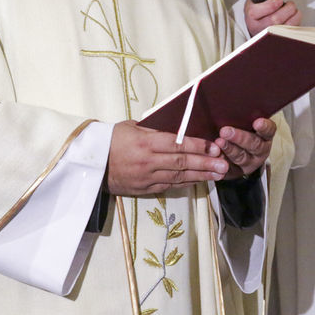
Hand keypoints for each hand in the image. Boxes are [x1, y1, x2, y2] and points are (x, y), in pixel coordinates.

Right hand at [107, 121, 229, 195]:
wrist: (90, 164)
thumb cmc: (110, 139)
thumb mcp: (130, 127)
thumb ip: (153, 128)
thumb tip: (178, 126)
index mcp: (144, 143)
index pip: (176, 144)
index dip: (197, 146)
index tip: (214, 147)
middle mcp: (147, 162)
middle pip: (181, 163)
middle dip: (205, 164)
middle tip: (224, 164)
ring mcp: (146, 177)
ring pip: (178, 176)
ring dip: (201, 176)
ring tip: (219, 174)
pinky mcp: (144, 189)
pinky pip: (169, 186)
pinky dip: (186, 183)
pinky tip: (199, 181)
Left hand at [213, 116, 275, 178]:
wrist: (235, 154)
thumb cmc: (239, 129)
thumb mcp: (243, 121)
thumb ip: (241, 113)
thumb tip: (229, 94)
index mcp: (264, 135)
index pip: (269, 130)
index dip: (264, 126)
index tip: (257, 121)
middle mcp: (260, 150)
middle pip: (254, 145)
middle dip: (240, 137)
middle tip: (226, 131)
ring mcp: (248, 163)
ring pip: (241, 157)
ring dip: (229, 149)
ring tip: (218, 142)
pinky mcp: (235, 172)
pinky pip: (228, 169)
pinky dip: (220, 163)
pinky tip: (213, 156)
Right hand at [244, 0, 300, 36]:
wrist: (258, 26)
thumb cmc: (259, 11)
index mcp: (251, 16)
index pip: (256, 12)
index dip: (270, 5)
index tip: (279, 0)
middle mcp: (259, 27)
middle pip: (274, 19)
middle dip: (286, 8)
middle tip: (289, 4)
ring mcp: (270, 35)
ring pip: (285, 26)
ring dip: (294, 15)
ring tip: (292, 9)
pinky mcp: (280, 38)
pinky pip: (292, 31)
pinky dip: (297, 21)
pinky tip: (293, 17)